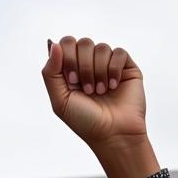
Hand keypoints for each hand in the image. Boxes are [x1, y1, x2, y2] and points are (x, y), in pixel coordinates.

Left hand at [41, 37, 146, 153]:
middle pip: (83, 43)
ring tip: (100, 92)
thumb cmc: (85, 122)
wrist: (112, 134)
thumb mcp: (60, 101)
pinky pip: (118, 52)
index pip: (66, 44)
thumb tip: (54, 43)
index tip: (72, 81)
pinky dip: (113, 70)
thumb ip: (50, 73)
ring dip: (98, 72)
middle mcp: (89, 65)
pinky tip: (113, 86)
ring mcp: (108, 64)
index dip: (67, 57)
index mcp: (71, 71)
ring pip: (101, 48)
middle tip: (87, 90)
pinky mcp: (126, 67)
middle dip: (83, 66)